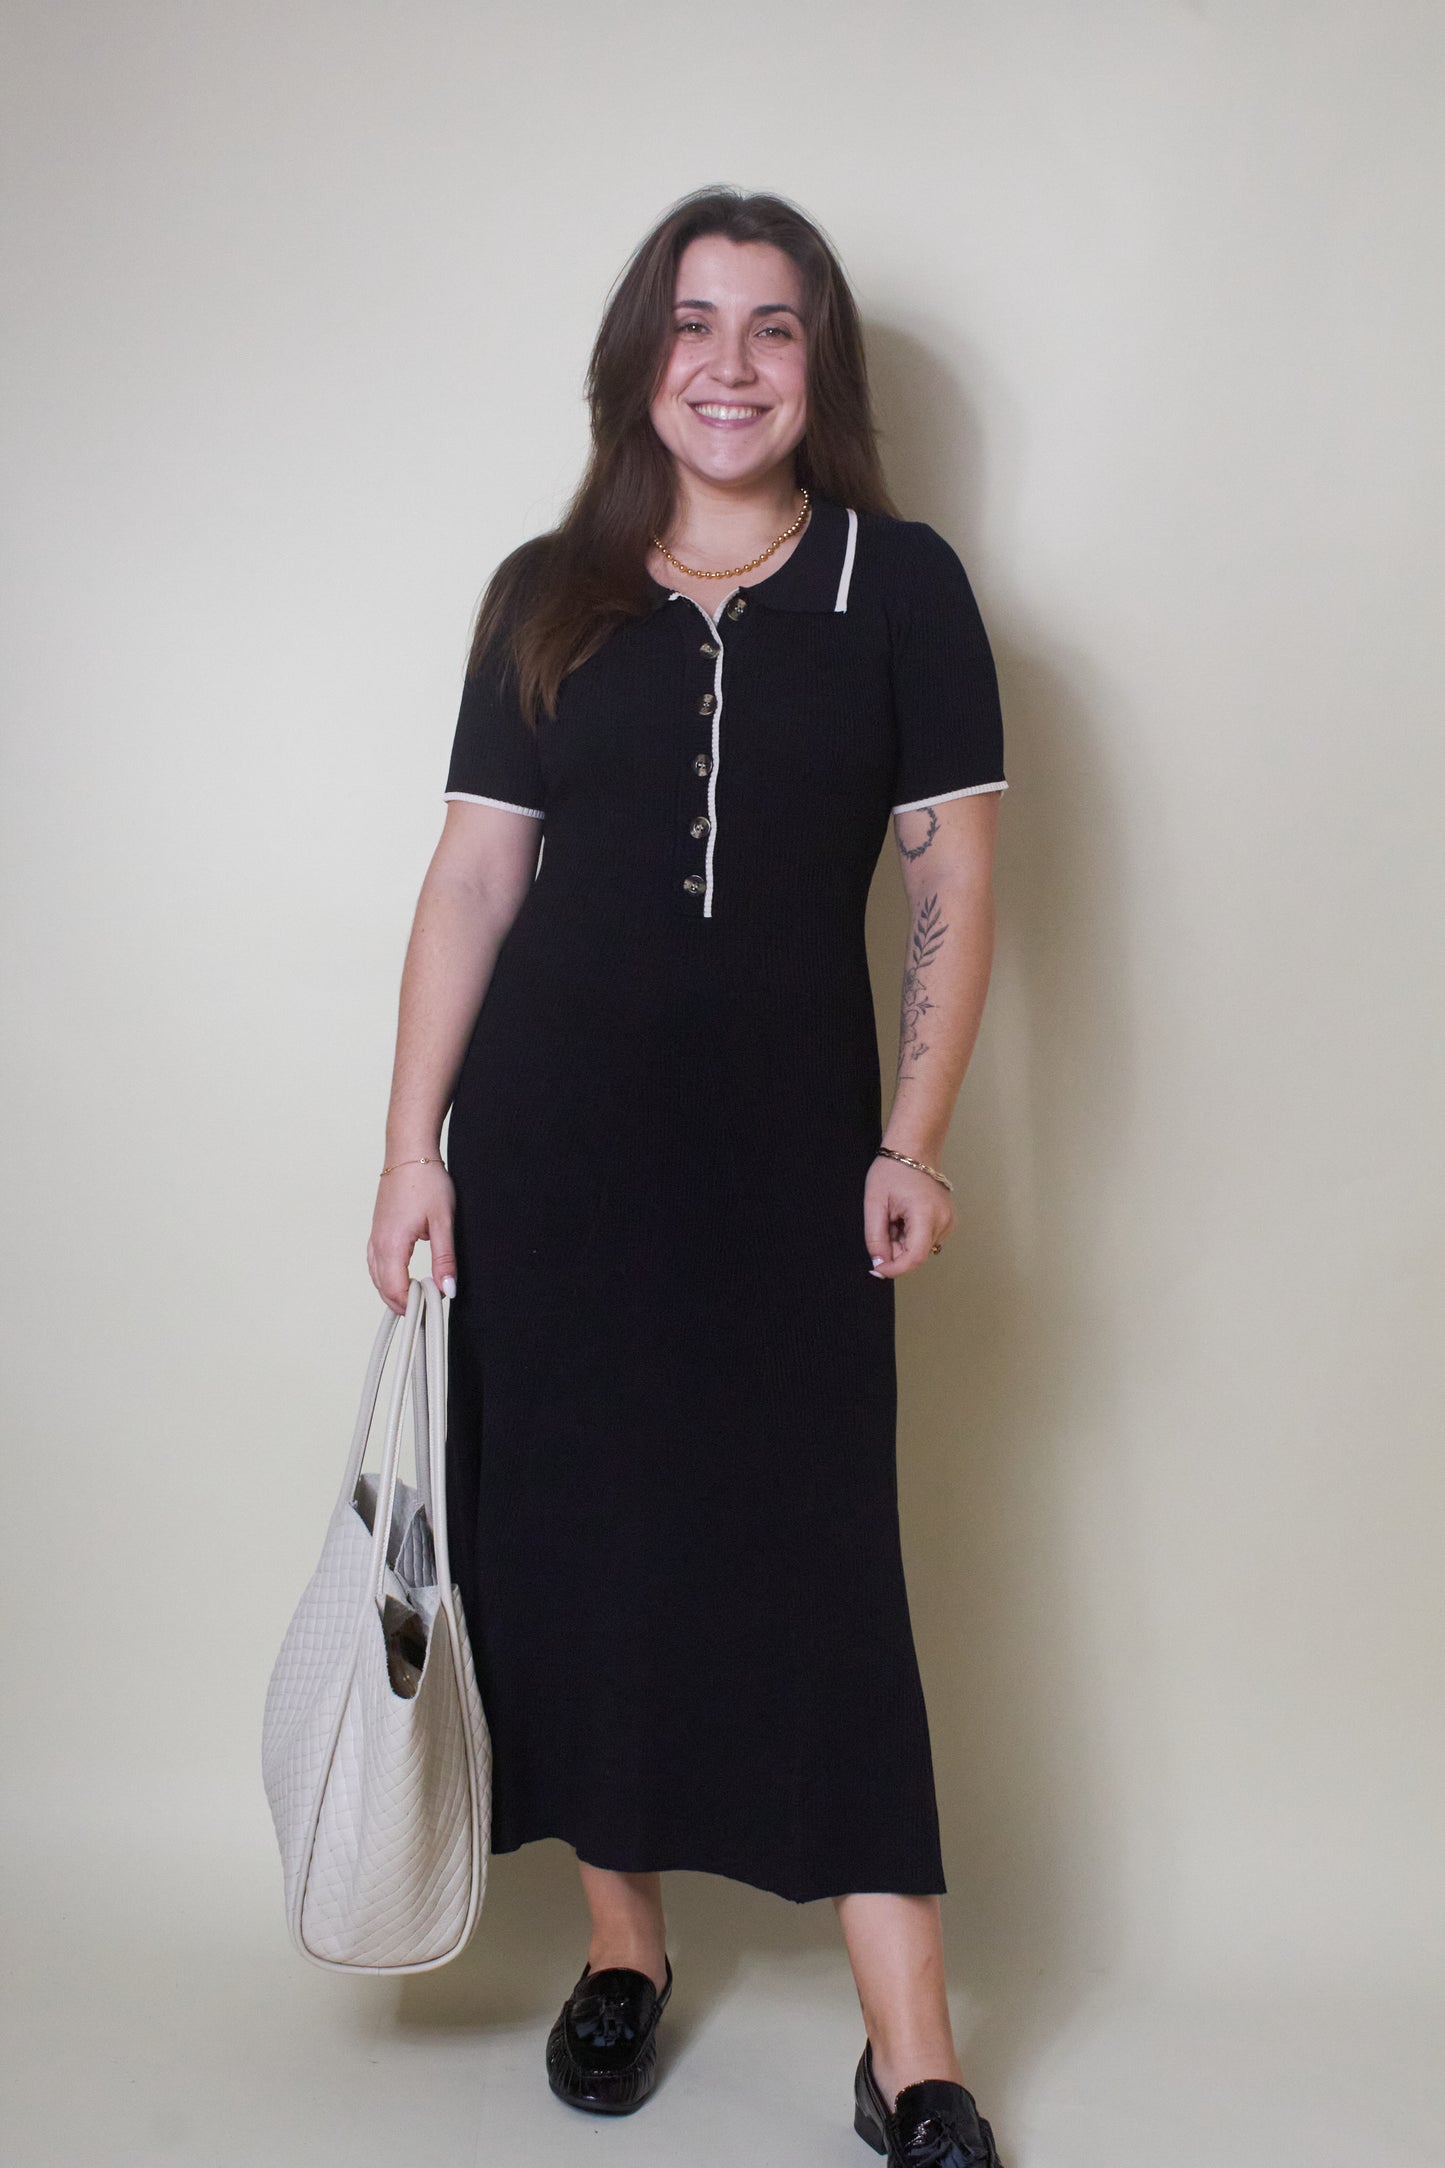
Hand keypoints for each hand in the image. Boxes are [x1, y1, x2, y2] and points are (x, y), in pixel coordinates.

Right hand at [367, 1161, 457, 1314]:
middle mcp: (378, 1243)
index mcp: (392, 1245)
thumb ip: (444, 1259)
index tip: (433, 1307)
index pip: (396, 1290)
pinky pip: (375, 1263)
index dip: (413, 1305)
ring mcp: (374, 1236)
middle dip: (402, 1304)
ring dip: (392, 1292)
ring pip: (376, 1277)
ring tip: (415, 1301)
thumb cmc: (426, 1182)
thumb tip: (447, 1289)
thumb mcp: (443, 1222)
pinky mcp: (377, 1230)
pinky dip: (385, 1277)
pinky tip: (398, 1278)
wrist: (409, 1153)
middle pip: (383, 1288)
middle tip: (425, 1311)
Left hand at [864, 1153, 954, 1277]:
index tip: (877, 1268)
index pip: (914, 1258)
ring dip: (901, 1242)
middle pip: (915, 1255)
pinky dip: (910, 1235)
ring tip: (895, 1216)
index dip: (894, 1269)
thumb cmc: (893, 1170)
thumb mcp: (874, 1203)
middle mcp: (944, 1221)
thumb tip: (879, 1263)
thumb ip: (875, 1237)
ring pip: (919, 1249)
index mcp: (927, 1215)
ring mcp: (949, 1222)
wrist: (913, 1150)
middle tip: (884, 1224)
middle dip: (894, 1249)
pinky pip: (925, 1239)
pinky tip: (904, 1217)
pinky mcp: (947, 1221)